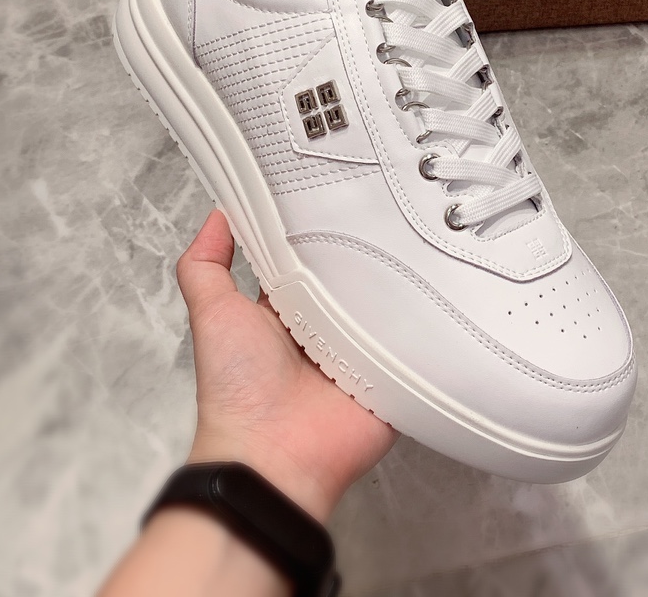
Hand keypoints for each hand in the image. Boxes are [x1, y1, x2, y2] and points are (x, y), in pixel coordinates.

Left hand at [177, 210, 397, 523]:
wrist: (272, 457)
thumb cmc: (236, 389)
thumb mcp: (212, 315)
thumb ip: (206, 266)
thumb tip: (218, 215)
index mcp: (289, 312)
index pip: (313, 260)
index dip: (322, 230)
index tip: (339, 190)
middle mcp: (327, 329)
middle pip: (356, 279)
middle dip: (370, 251)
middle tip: (394, 209)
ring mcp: (362, 354)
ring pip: (390, 306)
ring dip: (402, 284)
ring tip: (428, 239)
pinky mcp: (392, 377)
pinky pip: (416, 343)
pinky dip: (425, 323)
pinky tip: (442, 289)